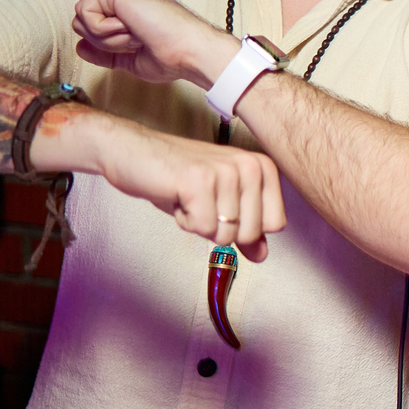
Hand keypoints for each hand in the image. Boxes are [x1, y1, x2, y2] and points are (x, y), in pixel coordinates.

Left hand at [73, 0, 237, 87]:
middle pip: (80, 23)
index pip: (90, 27)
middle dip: (104, 42)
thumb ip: (103, 52)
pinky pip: (86, 15)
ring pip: (80, 20)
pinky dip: (107, 31)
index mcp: (124, 2)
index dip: (108, 46)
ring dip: (107, 38)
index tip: (140, 44)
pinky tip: (133, 26)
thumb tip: (79, 47)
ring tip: (137, 33)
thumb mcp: (129, 57)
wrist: (188, 50)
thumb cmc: (170, 54)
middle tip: (137, 38)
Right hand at [79, 112, 286, 260]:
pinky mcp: (200, 181)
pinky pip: (202, 228)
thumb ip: (245, 227)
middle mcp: (250, 165)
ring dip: (199, 223)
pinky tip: (176, 196)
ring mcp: (226, 171)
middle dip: (220, 229)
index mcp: (262, 167)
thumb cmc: (178, 177)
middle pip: (250, 233)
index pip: (275, 224)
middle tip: (201, 202)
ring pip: (225, 234)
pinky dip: (184, 221)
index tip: (222, 207)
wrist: (133, 154)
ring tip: (187, 197)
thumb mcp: (219, 203)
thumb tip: (263, 255)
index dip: (244, 228)